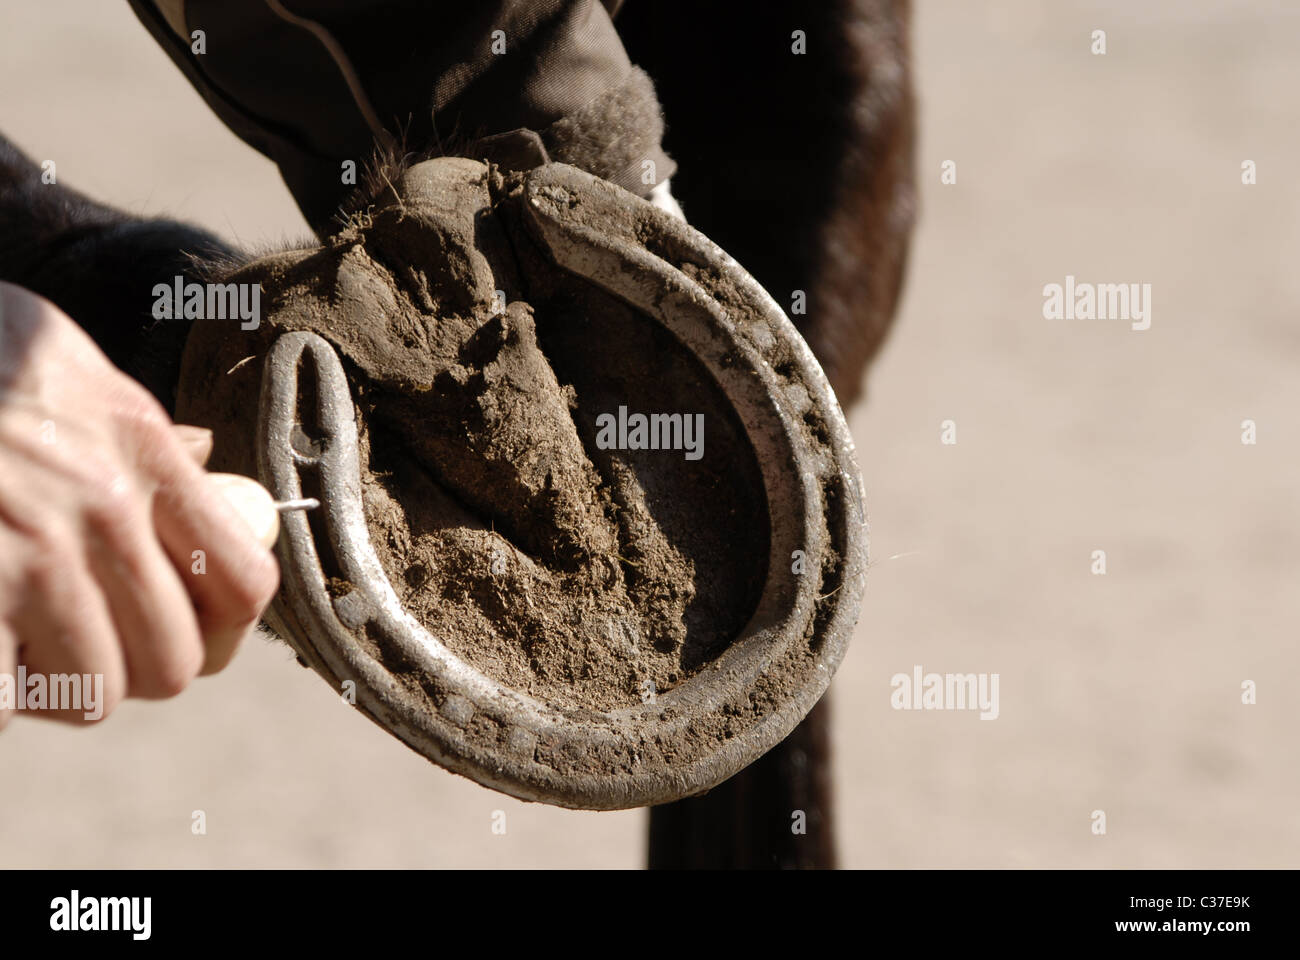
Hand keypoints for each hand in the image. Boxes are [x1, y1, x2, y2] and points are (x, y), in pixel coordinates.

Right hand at [0, 282, 277, 726]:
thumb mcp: (72, 373)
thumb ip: (139, 439)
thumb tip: (204, 472)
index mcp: (140, 449)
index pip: (245, 583)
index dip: (224, 632)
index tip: (194, 634)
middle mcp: (100, 505)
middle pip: (173, 663)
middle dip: (132, 668)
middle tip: (85, 639)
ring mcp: (30, 554)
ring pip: (94, 694)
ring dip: (55, 684)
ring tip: (15, 635)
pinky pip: (7, 704)